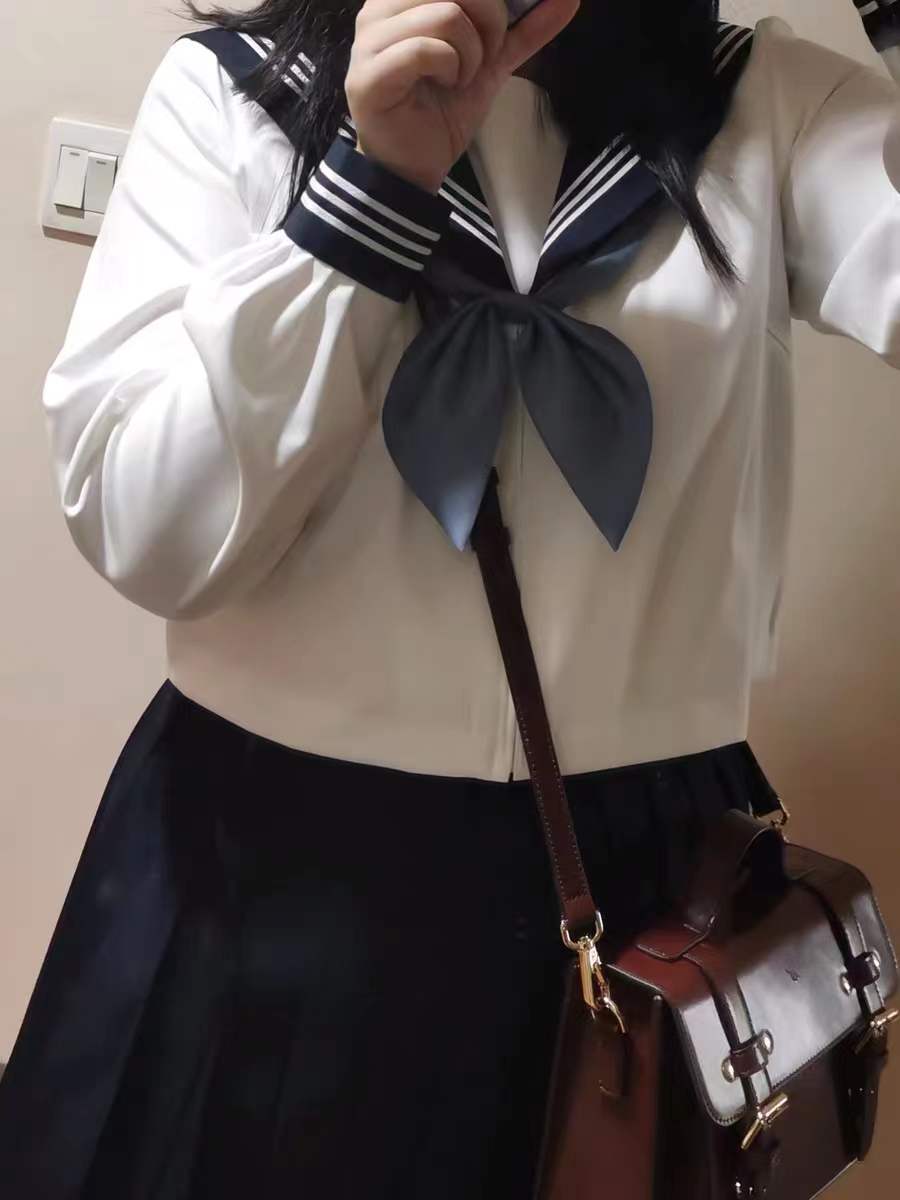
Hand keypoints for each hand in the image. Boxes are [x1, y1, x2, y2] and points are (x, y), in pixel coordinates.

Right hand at [346, 0, 579, 192]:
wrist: (416, 167)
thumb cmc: (443, 110)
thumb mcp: (491, 62)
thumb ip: (524, 30)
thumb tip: (569, 0)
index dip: (491, 0)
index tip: (499, 31)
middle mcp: (379, 8)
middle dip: (490, 18)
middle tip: (487, 54)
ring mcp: (368, 41)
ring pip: (444, 14)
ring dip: (471, 52)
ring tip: (461, 77)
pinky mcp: (367, 76)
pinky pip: (424, 49)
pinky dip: (450, 68)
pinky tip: (447, 86)